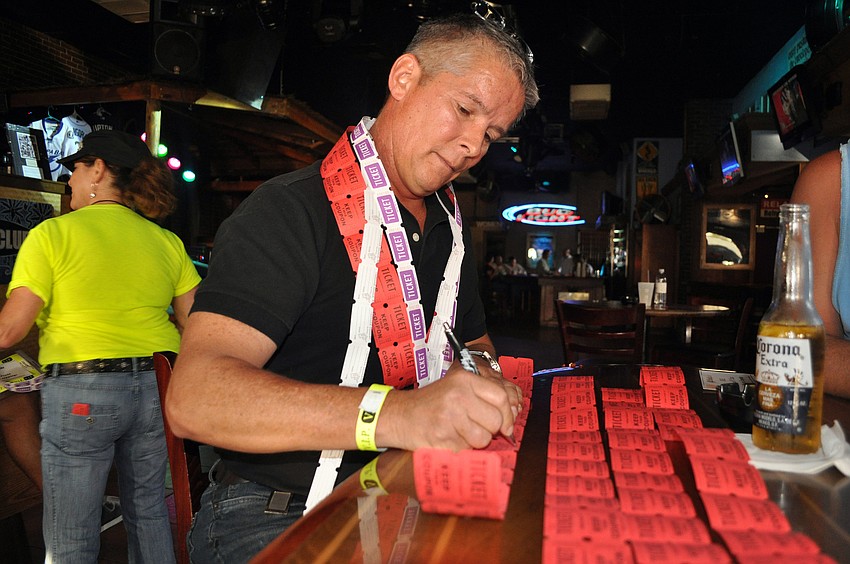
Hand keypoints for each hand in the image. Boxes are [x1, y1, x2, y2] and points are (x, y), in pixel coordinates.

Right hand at [378, 365, 520, 451]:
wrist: (399, 415)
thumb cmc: (432, 403)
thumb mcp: (456, 387)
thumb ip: (483, 397)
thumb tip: (510, 420)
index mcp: (464, 380)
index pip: (501, 398)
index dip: (507, 415)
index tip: (505, 426)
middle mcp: (458, 396)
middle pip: (495, 421)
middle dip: (489, 430)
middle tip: (474, 427)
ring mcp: (450, 418)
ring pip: (483, 439)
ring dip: (474, 441)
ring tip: (458, 432)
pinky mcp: (443, 438)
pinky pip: (466, 450)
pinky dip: (460, 449)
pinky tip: (447, 438)